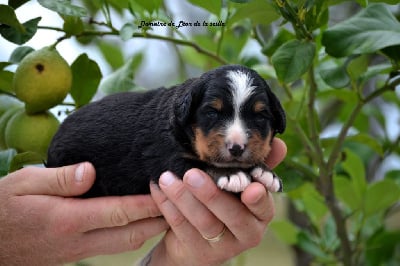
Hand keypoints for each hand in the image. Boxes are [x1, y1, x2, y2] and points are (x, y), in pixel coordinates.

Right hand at [0, 162, 167, 264]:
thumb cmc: (2, 209)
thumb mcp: (23, 184)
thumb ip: (60, 178)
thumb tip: (91, 171)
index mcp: (68, 219)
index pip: (120, 212)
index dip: (147, 203)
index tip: (166, 190)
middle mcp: (79, 240)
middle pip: (130, 234)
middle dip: (157, 221)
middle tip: (175, 203)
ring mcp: (78, 252)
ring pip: (124, 244)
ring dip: (147, 230)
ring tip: (163, 212)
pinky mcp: (74, 256)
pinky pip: (111, 246)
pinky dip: (129, 234)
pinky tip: (134, 221)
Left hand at [147, 138, 286, 265]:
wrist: (199, 241)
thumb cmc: (225, 204)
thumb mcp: (240, 187)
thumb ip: (256, 167)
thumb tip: (281, 143)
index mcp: (261, 215)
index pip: (264, 207)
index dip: (257, 198)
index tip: (249, 187)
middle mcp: (247, 233)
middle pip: (231, 215)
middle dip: (210, 194)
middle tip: (191, 173)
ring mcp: (222, 247)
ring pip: (203, 222)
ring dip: (183, 198)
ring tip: (166, 178)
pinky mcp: (198, 252)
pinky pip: (181, 228)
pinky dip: (168, 206)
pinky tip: (158, 189)